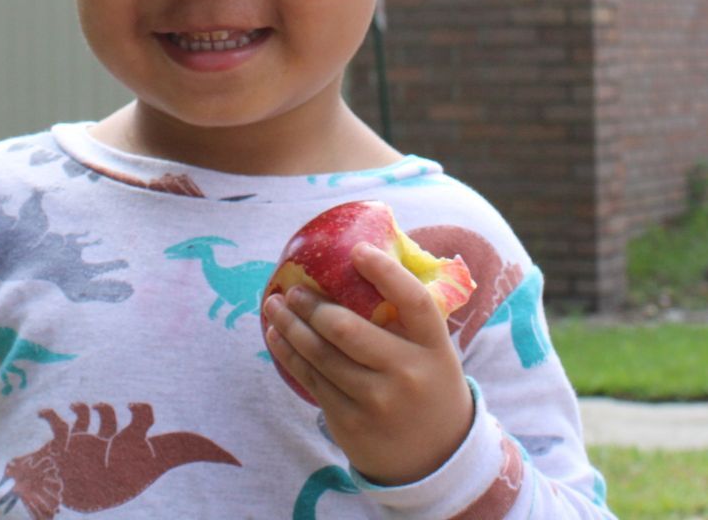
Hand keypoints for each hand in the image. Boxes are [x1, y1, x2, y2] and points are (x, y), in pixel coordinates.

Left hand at [262, 241, 475, 484]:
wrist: (434, 457)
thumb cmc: (427, 383)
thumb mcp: (432, 351)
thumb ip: (405, 316)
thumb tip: (360, 258)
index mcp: (433, 347)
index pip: (413, 302)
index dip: (385, 273)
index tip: (357, 250)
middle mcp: (406, 374)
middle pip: (347, 330)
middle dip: (312, 305)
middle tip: (294, 288)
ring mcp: (376, 401)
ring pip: (321, 355)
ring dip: (290, 325)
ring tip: (274, 304)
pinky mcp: (349, 421)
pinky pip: (311, 380)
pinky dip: (289, 354)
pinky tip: (277, 335)